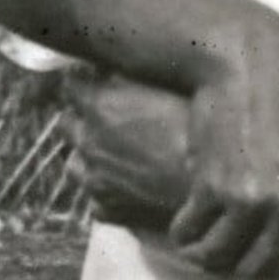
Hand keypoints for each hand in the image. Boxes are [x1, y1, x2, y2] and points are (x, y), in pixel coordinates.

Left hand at [65, 74, 189, 223]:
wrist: (212, 189)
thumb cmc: (197, 131)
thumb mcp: (164, 88)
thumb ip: (130, 77)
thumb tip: (112, 69)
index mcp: (99, 106)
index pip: (69, 86)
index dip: (82, 82)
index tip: (94, 81)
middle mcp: (88, 142)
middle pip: (66, 124)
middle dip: (81, 118)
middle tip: (108, 117)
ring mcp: (95, 180)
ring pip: (75, 164)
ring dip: (88, 156)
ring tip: (116, 155)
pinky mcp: (108, 210)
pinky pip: (95, 199)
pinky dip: (107, 191)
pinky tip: (129, 185)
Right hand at [170, 15, 278, 279]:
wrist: (250, 60)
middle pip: (254, 269)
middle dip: (234, 265)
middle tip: (222, 248)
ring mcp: (254, 197)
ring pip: (218, 256)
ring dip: (203, 253)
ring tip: (198, 238)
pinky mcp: (215, 184)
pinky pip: (190, 231)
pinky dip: (182, 231)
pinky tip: (183, 218)